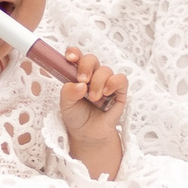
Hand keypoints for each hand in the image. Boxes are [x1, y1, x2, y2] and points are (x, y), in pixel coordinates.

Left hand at [58, 48, 126, 174]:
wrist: (88, 134)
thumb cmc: (76, 116)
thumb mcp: (66, 105)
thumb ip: (68, 92)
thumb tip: (80, 85)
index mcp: (77, 75)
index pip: (77, 57)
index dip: (74, 53)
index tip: (70, 58)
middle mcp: (92, 76)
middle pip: (91, 59)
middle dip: (86, 66)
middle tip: (83, 80)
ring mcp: (106, 82)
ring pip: (105, 70)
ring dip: (98, 82)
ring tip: (93, 98)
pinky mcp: (119, 91)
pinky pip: (121, 79)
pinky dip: (113, 82)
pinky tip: (106, 92)